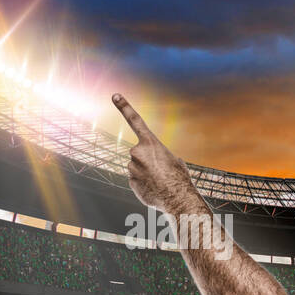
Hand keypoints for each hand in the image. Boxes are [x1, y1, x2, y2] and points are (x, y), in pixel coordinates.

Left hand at [112, 94, 197, 211]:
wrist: (178, 199)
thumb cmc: (180, 179)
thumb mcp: (175, 161)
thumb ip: (159, 157)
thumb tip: (152, 165)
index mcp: (150, 143)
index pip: (135, 121)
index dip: (124, 107)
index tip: (115, 95)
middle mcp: (137, 153)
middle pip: (139, 154)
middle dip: (148, 162)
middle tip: (162, 172)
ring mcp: (132, 168)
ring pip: (137, 168)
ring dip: (147, 174)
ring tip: (160, 182)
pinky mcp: (130, 182)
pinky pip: (136, 181)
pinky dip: (144, 185)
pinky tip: (155, 189)